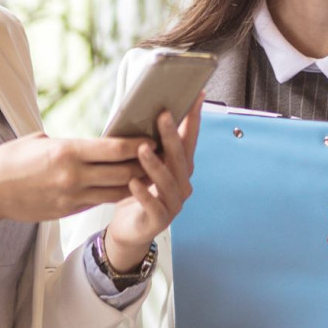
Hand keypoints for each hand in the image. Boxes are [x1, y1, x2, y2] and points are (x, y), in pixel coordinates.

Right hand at [0, 133, 149, 249]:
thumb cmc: (8, 160)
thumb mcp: (38, 140)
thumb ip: (67, 142)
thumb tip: (88, 143)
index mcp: (67, 151)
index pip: (115, 148)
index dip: (139, 144)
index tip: (156, 137)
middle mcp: (73, 176)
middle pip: (123, 172)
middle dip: (147, 164)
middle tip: (165, 155)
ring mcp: (72, 196)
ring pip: (117, 191)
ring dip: (137, 182)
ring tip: (154, 172)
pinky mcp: (67, 210)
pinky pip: (100, 202)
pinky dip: (117, 194)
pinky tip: (128, 186)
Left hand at [103, 96, 203, 270]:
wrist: (130, 231)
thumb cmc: (139, 194)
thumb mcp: (147, 167)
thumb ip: (153, 146)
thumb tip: (152, 113)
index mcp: (181, 169)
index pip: (190, 140)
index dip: (194, 119)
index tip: (197, 97)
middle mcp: (182, 185)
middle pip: (180, 158)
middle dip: (172, 136)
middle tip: (163, 116)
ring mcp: (173, 204)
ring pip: (168, 181)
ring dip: (155, 164)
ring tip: (142, 149)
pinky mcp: (159, 220)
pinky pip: (153, 205)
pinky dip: (143, 194)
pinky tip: (133, 183)